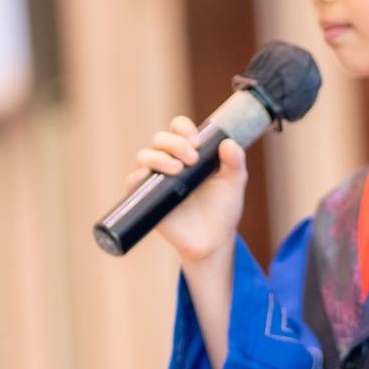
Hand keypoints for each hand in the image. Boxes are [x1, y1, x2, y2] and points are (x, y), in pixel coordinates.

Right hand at [127, 116, 247, 265]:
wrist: (213, 240)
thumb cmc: (222, 209)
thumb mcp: (234, 183)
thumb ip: (235, 162)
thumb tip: (228, 142)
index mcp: (189, 153)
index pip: (178, 128)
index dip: (183, 128)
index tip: (197, 141)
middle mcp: (169, 162)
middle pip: (160, 139)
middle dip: (174, 144)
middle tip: (192, 159)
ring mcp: (156, 180)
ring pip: (144, 156)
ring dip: (158, 157)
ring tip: (178, 170)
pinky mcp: (147, 199)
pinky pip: (133, 182)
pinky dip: (138, 176)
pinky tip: (150, 178)